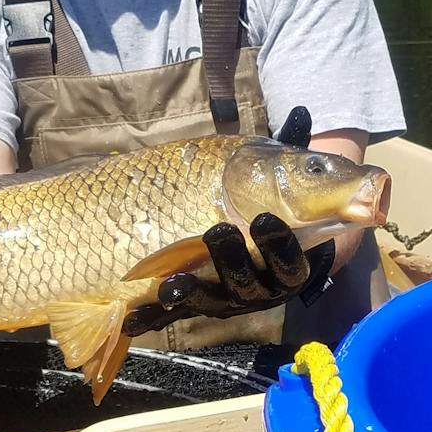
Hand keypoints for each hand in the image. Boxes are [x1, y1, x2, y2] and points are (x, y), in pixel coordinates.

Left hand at [121, 107, 335, 335]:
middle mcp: (260, 286)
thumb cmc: (272, 205)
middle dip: (232, 259)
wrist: (261, 248)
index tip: (263, 219)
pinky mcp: (196, 305)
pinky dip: (151, 318)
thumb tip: (302, 113)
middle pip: (249, 281)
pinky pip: (173, 315)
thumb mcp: (284, 182)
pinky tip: (129, 317)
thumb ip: (293, 154)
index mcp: (287, 262)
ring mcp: (226, 298)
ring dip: (191, 292)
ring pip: (211, 301)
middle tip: (217, 231)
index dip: (280, 243)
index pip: (289, 259)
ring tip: (171, 282)